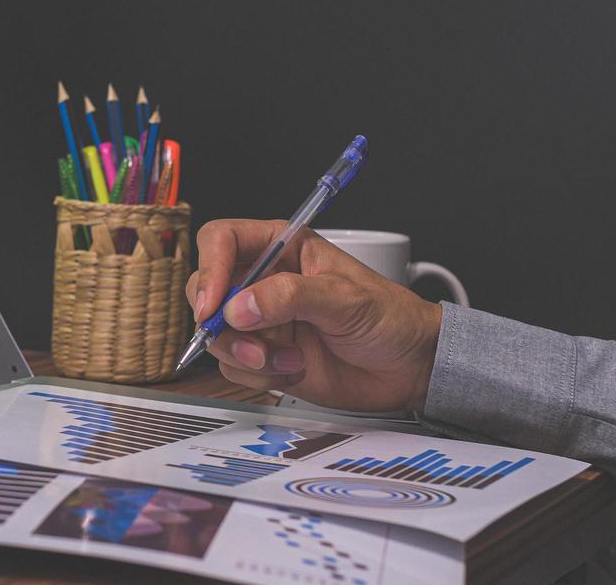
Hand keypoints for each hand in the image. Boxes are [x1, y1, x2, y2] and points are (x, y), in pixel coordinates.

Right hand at [185, 219, 443, 412]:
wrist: (410, 368)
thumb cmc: (390, 318)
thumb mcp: (345, 298)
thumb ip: (290, 296)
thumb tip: (239, 307)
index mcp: (281, 248)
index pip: (222, 240)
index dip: (211, 267)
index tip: (213, 305)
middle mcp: (263, 281)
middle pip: (205, 289)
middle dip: (220, 322)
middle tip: (250, 343)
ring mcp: (261, 321)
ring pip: (215, 334)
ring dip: (244, 354)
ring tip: (287, 359)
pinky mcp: (264, 357)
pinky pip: (233, 367)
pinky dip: (258, 375)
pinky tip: (294, 369)